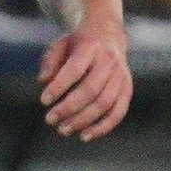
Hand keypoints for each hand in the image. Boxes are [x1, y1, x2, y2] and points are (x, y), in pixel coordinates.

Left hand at [38, 24, 131, 141]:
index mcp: (91, 47)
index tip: (43, 101)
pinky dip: (103, 127)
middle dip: (68, 108)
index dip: (59, 86)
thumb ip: (50, 61)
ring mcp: (121, 76)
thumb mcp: (60, 45)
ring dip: (83, 120)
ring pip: (105, 104)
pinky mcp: (127, 88)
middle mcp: (109, 62)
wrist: (108, 34)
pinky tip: (85, 136)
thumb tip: (43, 81)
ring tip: (62, 130)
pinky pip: (119, 112)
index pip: (75, 70)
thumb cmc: (78, 44)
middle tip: (49, 120)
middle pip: (91, 90)